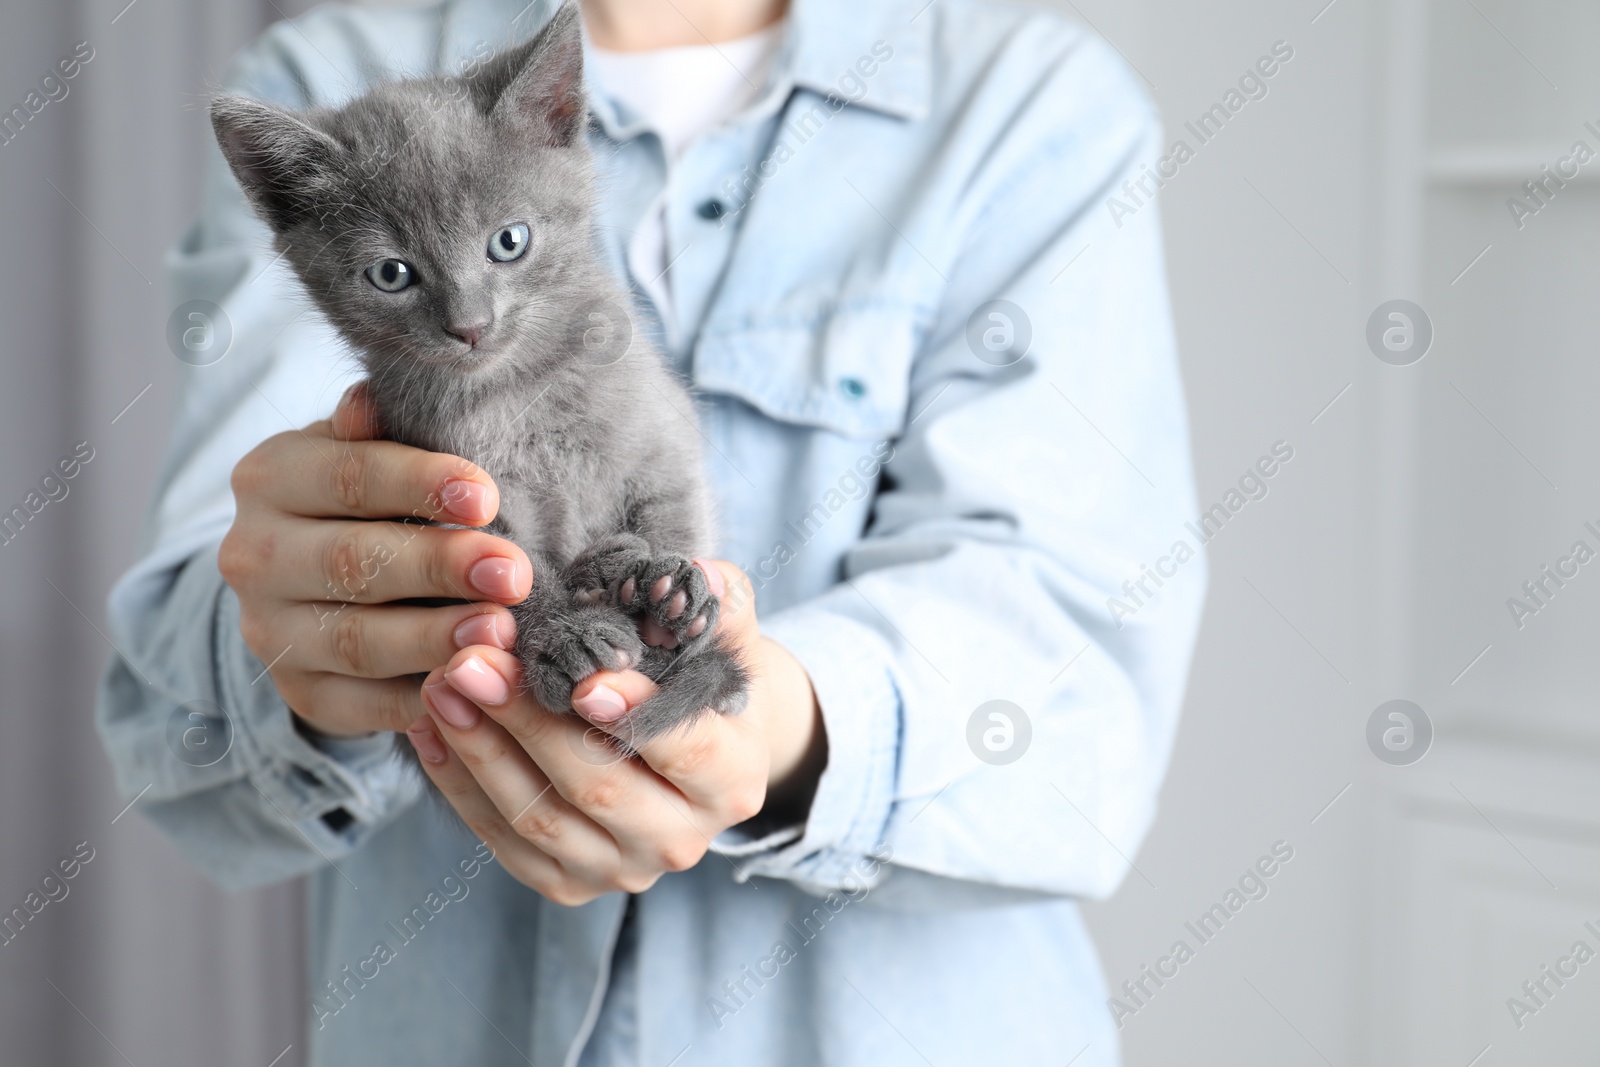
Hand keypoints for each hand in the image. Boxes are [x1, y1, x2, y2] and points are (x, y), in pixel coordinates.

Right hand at [218, 383, 532, 737]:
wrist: (318, 586)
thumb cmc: (372, 501)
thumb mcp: (370, 454)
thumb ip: (379, 434)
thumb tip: (369, 400)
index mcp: (270, 477)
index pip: (347, 477)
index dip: (419, 485)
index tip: (488, 497)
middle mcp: (253, 555)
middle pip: (353, 562)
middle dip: (440, 567)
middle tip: (514, 573)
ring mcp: (270, 631)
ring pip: (356, 640)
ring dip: (435, 639)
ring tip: (502, 633)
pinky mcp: (300, 694)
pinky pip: (362, 705)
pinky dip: (421, 702)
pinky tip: (475, 691)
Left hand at [406, 560, 826, 904]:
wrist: (692, 752)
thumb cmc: (703, 682)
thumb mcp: (728, 639)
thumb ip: (719, 601)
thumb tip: (694, 570)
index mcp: (731, 781)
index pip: (685, 750)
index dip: (634, 715)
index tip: (581, 678)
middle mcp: (682, 839)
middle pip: (596, 785)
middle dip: (527, 719)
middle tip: (473, 660)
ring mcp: (622, 869)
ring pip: (539, 818)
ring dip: (480, 749)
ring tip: (440, 684)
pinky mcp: (568, 883)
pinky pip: (503, 840)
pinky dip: (460, 785)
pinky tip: (430, 728)